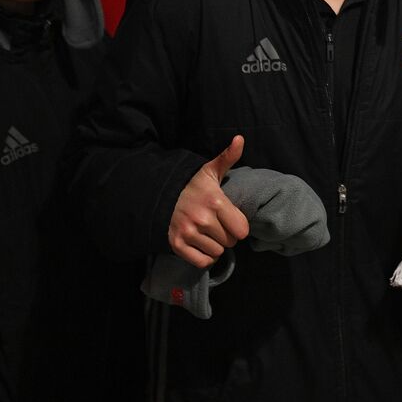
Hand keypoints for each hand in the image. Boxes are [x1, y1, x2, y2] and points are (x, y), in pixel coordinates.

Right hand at [168, 135, 249, 268]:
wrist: (159, 196)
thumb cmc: (191, 185)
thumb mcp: (210, 171)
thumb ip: (228, 158)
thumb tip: (240, 139)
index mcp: (215, 202)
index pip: (242, 230)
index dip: (238, 226)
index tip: (230, 219)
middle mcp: (202, 219)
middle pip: (230, 242)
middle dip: (227, 235)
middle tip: (217, 225)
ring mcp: (188, 233)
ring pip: (217, 252)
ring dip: (215, 246)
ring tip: (207, 233)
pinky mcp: (177, 245)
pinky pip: (202, 262)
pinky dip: (204, 257)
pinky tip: (201, 245)